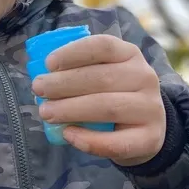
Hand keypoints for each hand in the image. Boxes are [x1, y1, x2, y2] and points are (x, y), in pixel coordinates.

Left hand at [31, 34, 166, 166]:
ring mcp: (150, 109)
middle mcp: (145, 77)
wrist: (146, 128)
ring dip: (71, 109)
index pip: (102, 46)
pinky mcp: (150, 138)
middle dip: (64, 84)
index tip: (48, 64)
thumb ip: (80, 69)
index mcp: (130, 54)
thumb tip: (43, 75)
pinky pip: (117, 142)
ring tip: (46, 112)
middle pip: (101, 78)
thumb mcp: (104, 73)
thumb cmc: (114, 94)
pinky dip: (88, 140)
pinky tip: (68, 134)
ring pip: (107, 107)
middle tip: (38, 89)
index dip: (73, 53)